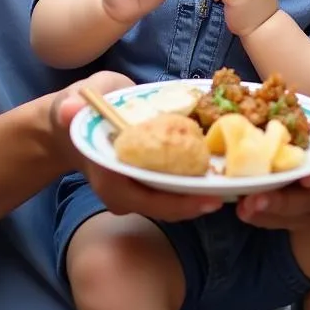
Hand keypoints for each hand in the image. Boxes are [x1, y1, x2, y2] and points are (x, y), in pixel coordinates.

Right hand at [51, 71, 224, 221]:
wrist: (74, 123)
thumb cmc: (75, 112)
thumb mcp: (70, 105)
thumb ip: (71, 108)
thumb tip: (70, 110)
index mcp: (110, 178)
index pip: (147, 199)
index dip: (179, 202)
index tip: (210, 200)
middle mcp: (126, 191)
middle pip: (169, 204)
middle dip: (201, 199)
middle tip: (237, 189)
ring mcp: (139, 186)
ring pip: (176, 195)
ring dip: (204, 187)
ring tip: (239, 179)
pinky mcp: (151, 176)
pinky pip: (177, 180)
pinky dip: (198, 173)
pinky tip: (224, 163)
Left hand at [236, 114, 309, 229]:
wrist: (298, 155)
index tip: (308, 180)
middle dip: (285, 201)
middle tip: (257, 198)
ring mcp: (308, 203)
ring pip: (292, 214)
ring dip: (268, 211)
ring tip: (244, 206)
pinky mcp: (290, 215)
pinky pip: (276, 221)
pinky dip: (259, 218)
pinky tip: (242, 210)